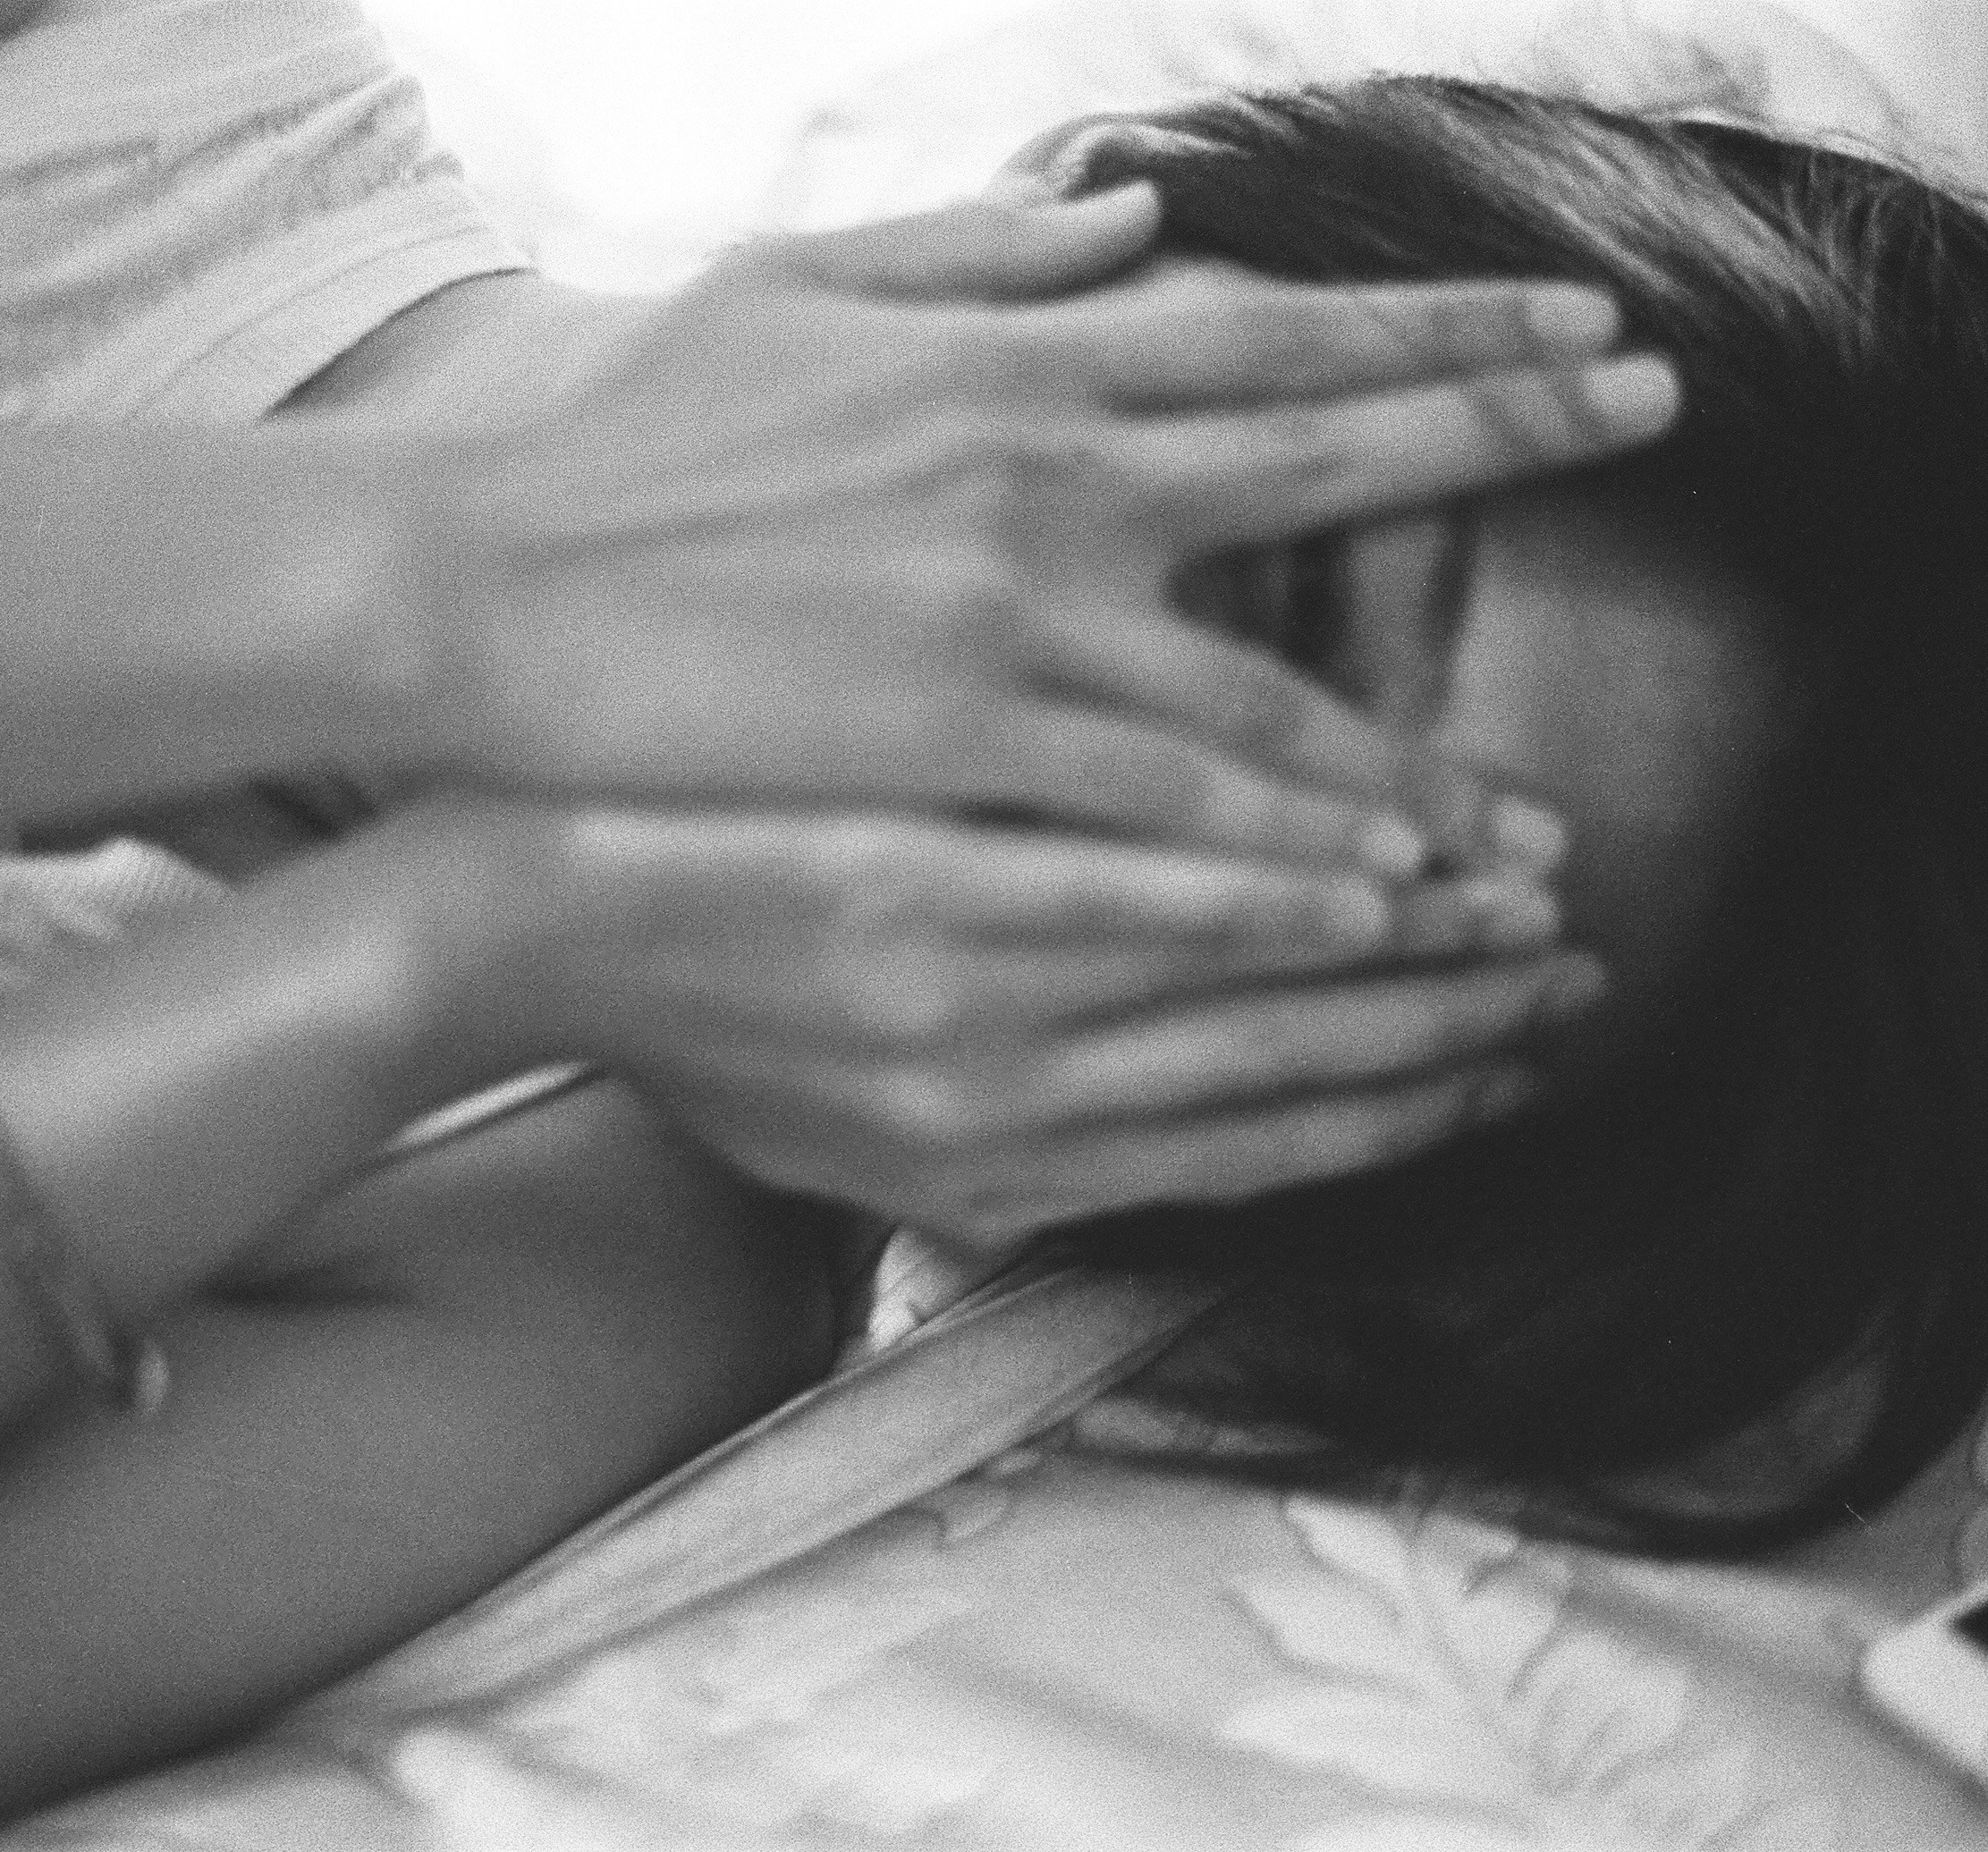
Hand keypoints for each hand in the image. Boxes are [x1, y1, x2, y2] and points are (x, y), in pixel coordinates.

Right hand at [405, 187, 1676, 877]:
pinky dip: (1283, 849)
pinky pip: (1167, 808)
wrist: (475, 581)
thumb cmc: (615, 445)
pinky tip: (1375, 891)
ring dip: (1411, 752)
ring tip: (1523, 821)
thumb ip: (973, 262)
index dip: (1431, 319)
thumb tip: (1125, 217)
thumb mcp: (786, 297)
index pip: (1269, 323)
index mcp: (1004, 359)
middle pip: (1322, 441)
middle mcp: (1040, 462)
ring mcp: (1012, 605)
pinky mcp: (960, 736)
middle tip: (1649, 410)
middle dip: (1500, 421)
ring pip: (1266, 684)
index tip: (1565, 314)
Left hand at [438, 799, 1604, 1250]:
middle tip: (1570, 985)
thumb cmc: (678, 1018)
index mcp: (983, 1177)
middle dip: (1441, 1043)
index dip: (1392, 1118)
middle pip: (1271, 1086)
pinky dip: (1257, 879)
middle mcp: (992, 1116)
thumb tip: (1137, 1119)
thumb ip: (997, 1140)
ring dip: (1400, 958)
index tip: (1502, 1074)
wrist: (509, 933)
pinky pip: (1120, 890)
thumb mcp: (836, 1135)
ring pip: (1229, 991)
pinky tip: (1374, 850)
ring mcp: (954, 1003)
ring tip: (1526, 899)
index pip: (1238, 1156)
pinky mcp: (912, 887)